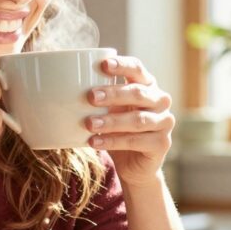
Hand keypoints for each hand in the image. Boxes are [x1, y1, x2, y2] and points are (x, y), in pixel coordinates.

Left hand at [87, 55, 173, 186]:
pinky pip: (136, 141)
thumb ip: (99, 98)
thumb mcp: (109, 110)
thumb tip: (66, 86)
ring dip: (111, 121)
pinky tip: (95, 142)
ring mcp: (165, 122)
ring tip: (89, 124)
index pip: (137, 69)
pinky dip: (113, 141)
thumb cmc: (119, 130)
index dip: (122, 65)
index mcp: (148, 84)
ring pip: (138, 119)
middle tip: (90, 97)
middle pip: (138, 93)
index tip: (103, 64)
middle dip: (113, 94)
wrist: (135, 165)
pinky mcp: (162, 143)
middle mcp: (160, 100)